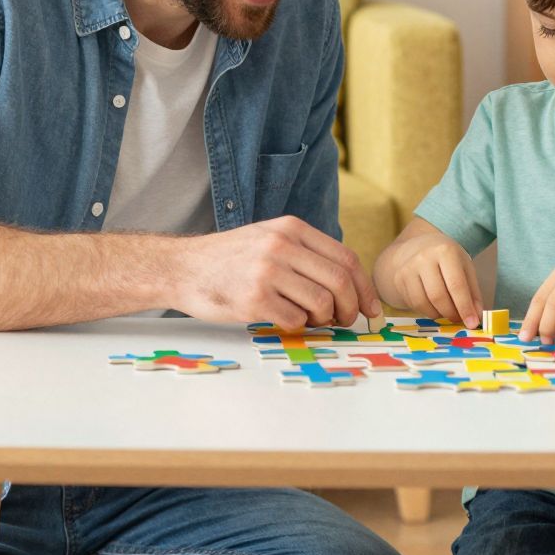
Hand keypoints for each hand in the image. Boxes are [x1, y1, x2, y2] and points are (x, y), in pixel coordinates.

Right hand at [170, 217, 380, 328]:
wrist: (183, 267)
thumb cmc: (231, 259)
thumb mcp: (270, 237)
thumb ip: (306, 253)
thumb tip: (350, 286)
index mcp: (291, 228)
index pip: (346, 258)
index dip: (364, 288)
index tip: (371, 308)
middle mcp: (282, 246)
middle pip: (339, 281)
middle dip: (350, 308)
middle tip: (345, 321)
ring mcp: (267, 272)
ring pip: (321, 303)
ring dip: (323, 320)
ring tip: (310, 319)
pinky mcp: (253, 299)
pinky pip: (294, 320)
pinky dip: (297, 326)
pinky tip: (284, 319)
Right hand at [382, 233, 482, 329]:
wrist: (416, 247)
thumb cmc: (446, 258)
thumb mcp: (464, 267)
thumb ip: (472, 292)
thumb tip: (476, 317)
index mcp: (445, 251)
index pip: (456, 285)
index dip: (465, 307)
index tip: (472, 323)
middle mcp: (424, 258)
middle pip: (438, 296)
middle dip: (451, 313)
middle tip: (458, 319)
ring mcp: (408, 268)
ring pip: (423, 303)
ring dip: (438, 314)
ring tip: (446, 312)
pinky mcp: (399, 279)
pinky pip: (413, 304)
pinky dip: (426, 311)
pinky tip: (433, 306)